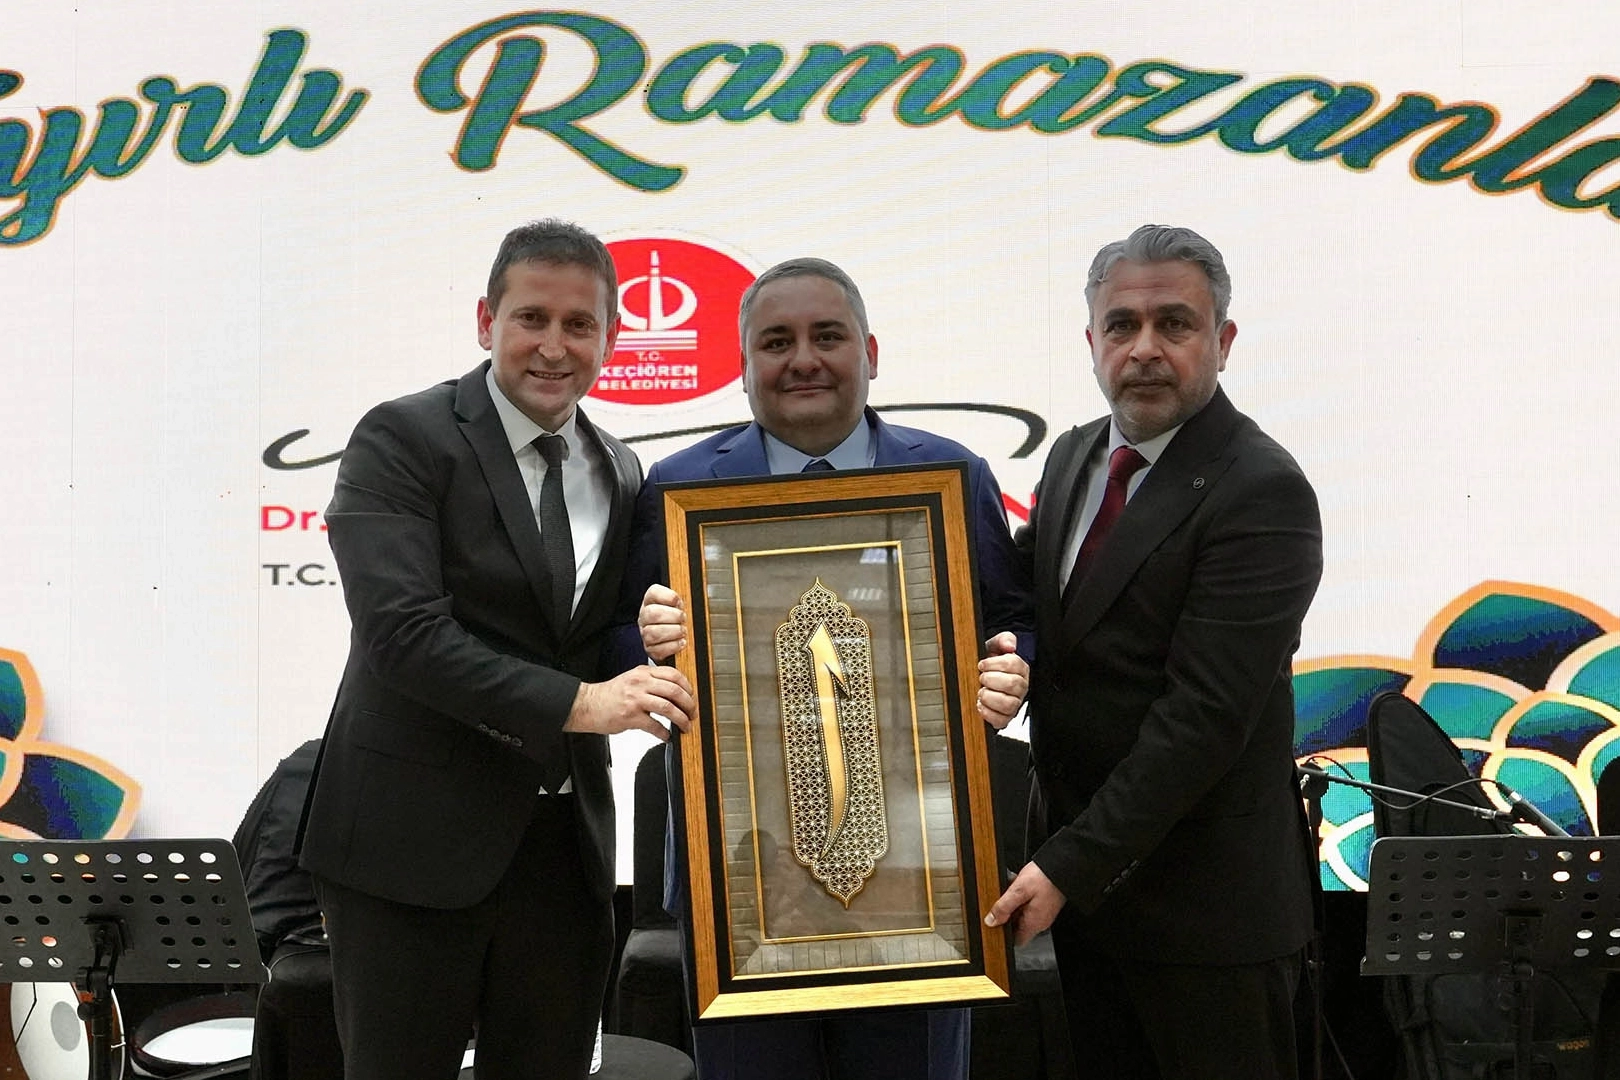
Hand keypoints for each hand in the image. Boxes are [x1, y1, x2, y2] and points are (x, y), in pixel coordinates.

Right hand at [565, 665, 693, 739]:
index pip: (673, 675)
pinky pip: (654, 726)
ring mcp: (635, 700)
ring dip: (681, 719)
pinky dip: (664, 733)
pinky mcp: (630, 717)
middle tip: (692, 714)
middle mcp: (640, 684)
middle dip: (689, 705)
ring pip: (668, 708)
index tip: (692, 697)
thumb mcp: (632, 679)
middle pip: (675, 691)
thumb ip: (651, 681)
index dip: (688, 687)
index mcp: (643, 673)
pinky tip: (667, 736)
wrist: (587, 704)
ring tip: (685, 726)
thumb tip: (675, 691)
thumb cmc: (610, 694)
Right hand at [639, 584, 687, 660]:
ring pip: (652, 633)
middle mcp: (645, 616)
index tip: (678, 602)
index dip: (667, 596)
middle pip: (652, 613)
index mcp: (651, 601)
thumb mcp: (679, 605)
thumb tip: (694, 601)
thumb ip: (683, 600)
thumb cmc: (676, 619)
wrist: (672, 638)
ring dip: (672, 632)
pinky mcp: (650, 649)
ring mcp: (645, 633)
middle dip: (672, 616)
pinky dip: (672, 646)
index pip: (653, 593)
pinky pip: (658, 649)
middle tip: (683, 618)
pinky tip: (680, 642)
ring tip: (683, 631)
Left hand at [977, 632, 1028, 729]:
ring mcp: (1014, 704)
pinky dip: (987, 713)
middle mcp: (1020, 688)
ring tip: (981, 691)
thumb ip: (1003, 640)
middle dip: (991, 679)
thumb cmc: (988, 665)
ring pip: (1009, 704)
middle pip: (1013, 684)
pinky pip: (1001, 720)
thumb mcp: (994, 647)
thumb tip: (1010, 645)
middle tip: (981, 677)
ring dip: (990, 697)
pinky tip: (981, 704)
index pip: (1014, 664)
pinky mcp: (1005, 718)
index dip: (995, 663)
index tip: (982, 664)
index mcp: (1020, 669)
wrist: (978, 680)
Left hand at [984, 861, 1065, 945]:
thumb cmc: (1045, 878)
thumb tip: (991, 921)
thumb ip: (1004, 907)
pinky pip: (1030, 904)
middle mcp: (1040, 921)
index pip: (1016, 940)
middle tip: (1004, 898)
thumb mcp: (1018, 891)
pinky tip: (1020, 884)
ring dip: (1014, 902)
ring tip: (1012, 887)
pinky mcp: (1046, 902)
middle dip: (1008, 913)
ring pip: (1023, 912)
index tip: (996, 922)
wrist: (1062, 866)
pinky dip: (1022, 896)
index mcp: (1033, 923)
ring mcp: (1044, 912)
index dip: (1004, 933)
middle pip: (1018, 925)